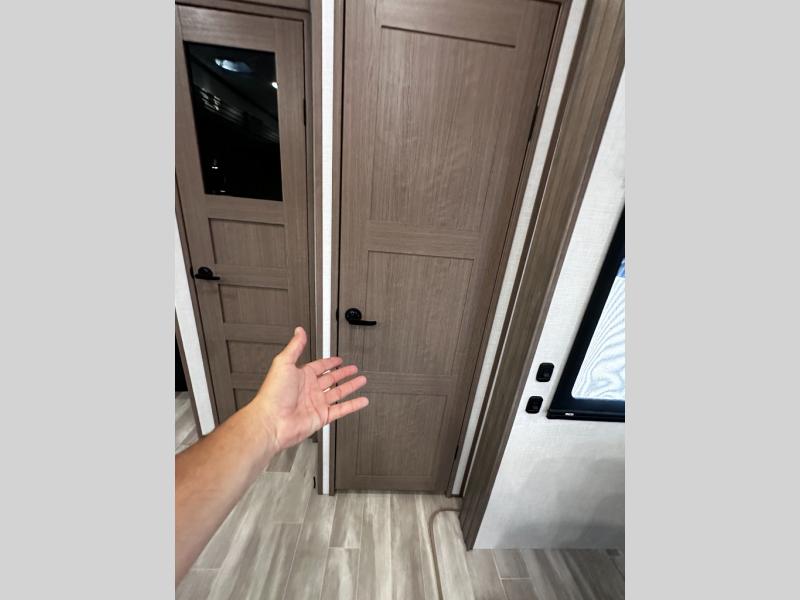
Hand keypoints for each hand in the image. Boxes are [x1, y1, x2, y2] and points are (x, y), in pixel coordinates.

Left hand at [252, 326, 368, 451]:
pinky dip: (353, 405)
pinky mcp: (322, 416)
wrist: (272, 421)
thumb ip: (295, 346)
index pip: (319, 366)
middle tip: (353, 369)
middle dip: (343, 373)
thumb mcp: (283, 363)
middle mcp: (309, 389)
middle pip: (331, 379)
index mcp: (301, 376)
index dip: (330, 362)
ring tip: (361, 380)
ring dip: (350, 386)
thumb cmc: (273, 394)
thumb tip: (299, 331)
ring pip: (338, 393)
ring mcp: (316, 403)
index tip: (338, 359)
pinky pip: (342, 409)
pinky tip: (362, 401)